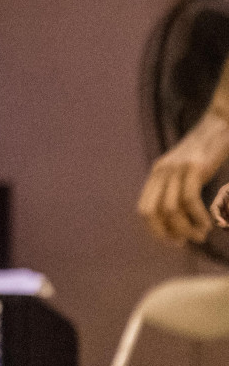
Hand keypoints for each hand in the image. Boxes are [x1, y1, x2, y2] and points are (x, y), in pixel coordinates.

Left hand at [138, 111, 228, 244]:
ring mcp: (177, 169)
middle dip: (167, 233)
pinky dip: (198, 217)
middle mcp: (162, 171)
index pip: (145, 210)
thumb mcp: (185, 169)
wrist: (220, 123)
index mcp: (157, 174)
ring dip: (185, 228)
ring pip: (171, 209)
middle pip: (152, 212)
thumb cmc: (207, 151)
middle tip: (185, 242)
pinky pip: (189, 199)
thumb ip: (177, 187)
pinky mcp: (194, 167)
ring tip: (200, 235)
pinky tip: (207, 223)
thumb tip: (179, 217)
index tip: (174, 241)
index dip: (156, 230)